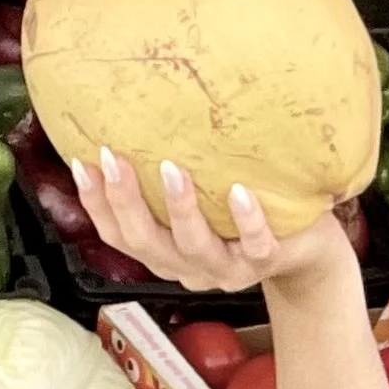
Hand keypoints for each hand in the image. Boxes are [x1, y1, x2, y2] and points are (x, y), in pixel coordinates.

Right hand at [74, 149, 351, 295]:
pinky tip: (240, 193)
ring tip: (171, 168)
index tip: (82, 161)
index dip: (95, 204)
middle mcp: (191, 267)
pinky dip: (247, 220)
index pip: (119, 235)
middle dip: (124, 201)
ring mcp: (228, 269)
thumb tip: (134, 119)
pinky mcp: (267, 261)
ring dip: (180, 209)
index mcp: (167, 254)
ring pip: (194, 248)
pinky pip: (256, 246)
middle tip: (112, 156)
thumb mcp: (203, 198)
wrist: (307, 251)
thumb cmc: (246, 214)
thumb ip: (169, 179)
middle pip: (146, 243)